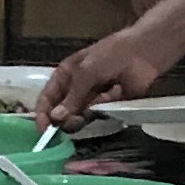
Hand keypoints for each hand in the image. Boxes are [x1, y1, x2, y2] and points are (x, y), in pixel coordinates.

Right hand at [36, 31, 165, 128]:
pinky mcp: (106, 107)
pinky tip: (108, 100)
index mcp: (64, 76)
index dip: (43, 115)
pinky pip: (97, 117)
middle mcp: (74, 90)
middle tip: (75, 120)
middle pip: (60, 113)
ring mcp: (90, 99)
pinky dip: (100, 113)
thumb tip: (56, 118)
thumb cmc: (110, 54)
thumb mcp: (85, 72)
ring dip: (82, 117)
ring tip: (93, 108)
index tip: (44, 132)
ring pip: (78, 118)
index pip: (46, 99)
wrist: (142, 53)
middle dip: (64, 119)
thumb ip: (71, 97)